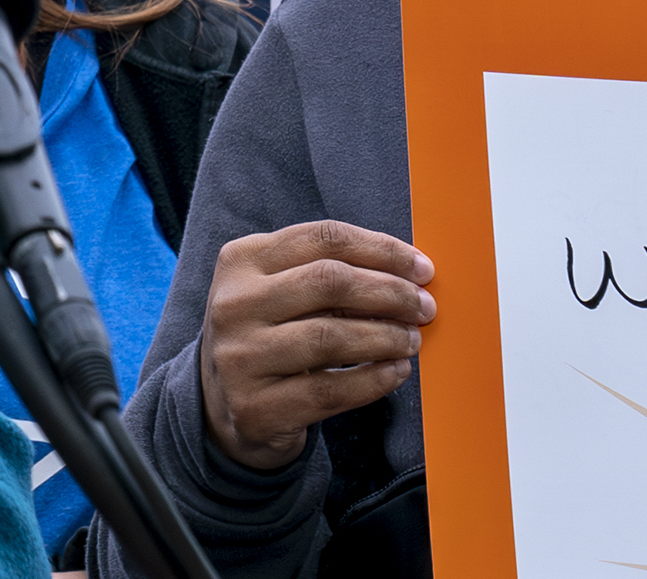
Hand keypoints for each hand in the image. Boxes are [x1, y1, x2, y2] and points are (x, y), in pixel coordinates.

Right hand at [200, 220, 434, 474]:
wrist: (223, 406)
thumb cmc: (269, 336)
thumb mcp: (280, 291)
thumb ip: (328, 275)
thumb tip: (408, 275)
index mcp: (241, 260)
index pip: (323, 238)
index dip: (382, 250)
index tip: (422, 268)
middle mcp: (233, 304)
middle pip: (329, 281)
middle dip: (391, 292)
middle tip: (424, 307)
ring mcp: (239, 357)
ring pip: (330, 337)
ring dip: (386, 337)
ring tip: (411, 340)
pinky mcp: (256, 407)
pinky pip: (329, 390)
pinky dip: (374, 380)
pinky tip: (396, 372)